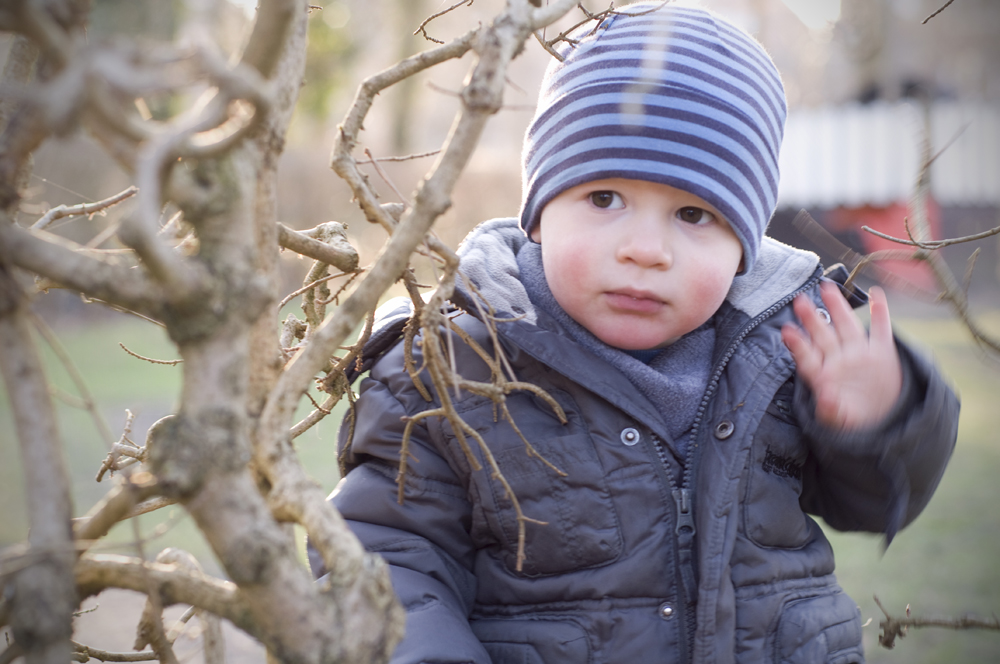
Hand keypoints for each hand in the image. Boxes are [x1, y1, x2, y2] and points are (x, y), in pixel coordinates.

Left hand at [781, 282, 902, 430]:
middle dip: (812, 319)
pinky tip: (876, 295)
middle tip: (799, 300)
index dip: (798, 345)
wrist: (881, 418)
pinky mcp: (882, 353)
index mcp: (824, 376)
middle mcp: (839, 361)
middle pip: (823, 337)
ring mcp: (860, 355)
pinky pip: (881, 330)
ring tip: (827, 288)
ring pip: (847, 327)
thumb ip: (831, 410)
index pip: (808, 358)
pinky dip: (881, 313)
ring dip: (838, 308)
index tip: (786, 331)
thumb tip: (825, 397)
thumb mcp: (841, 420)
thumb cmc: (851, 417)